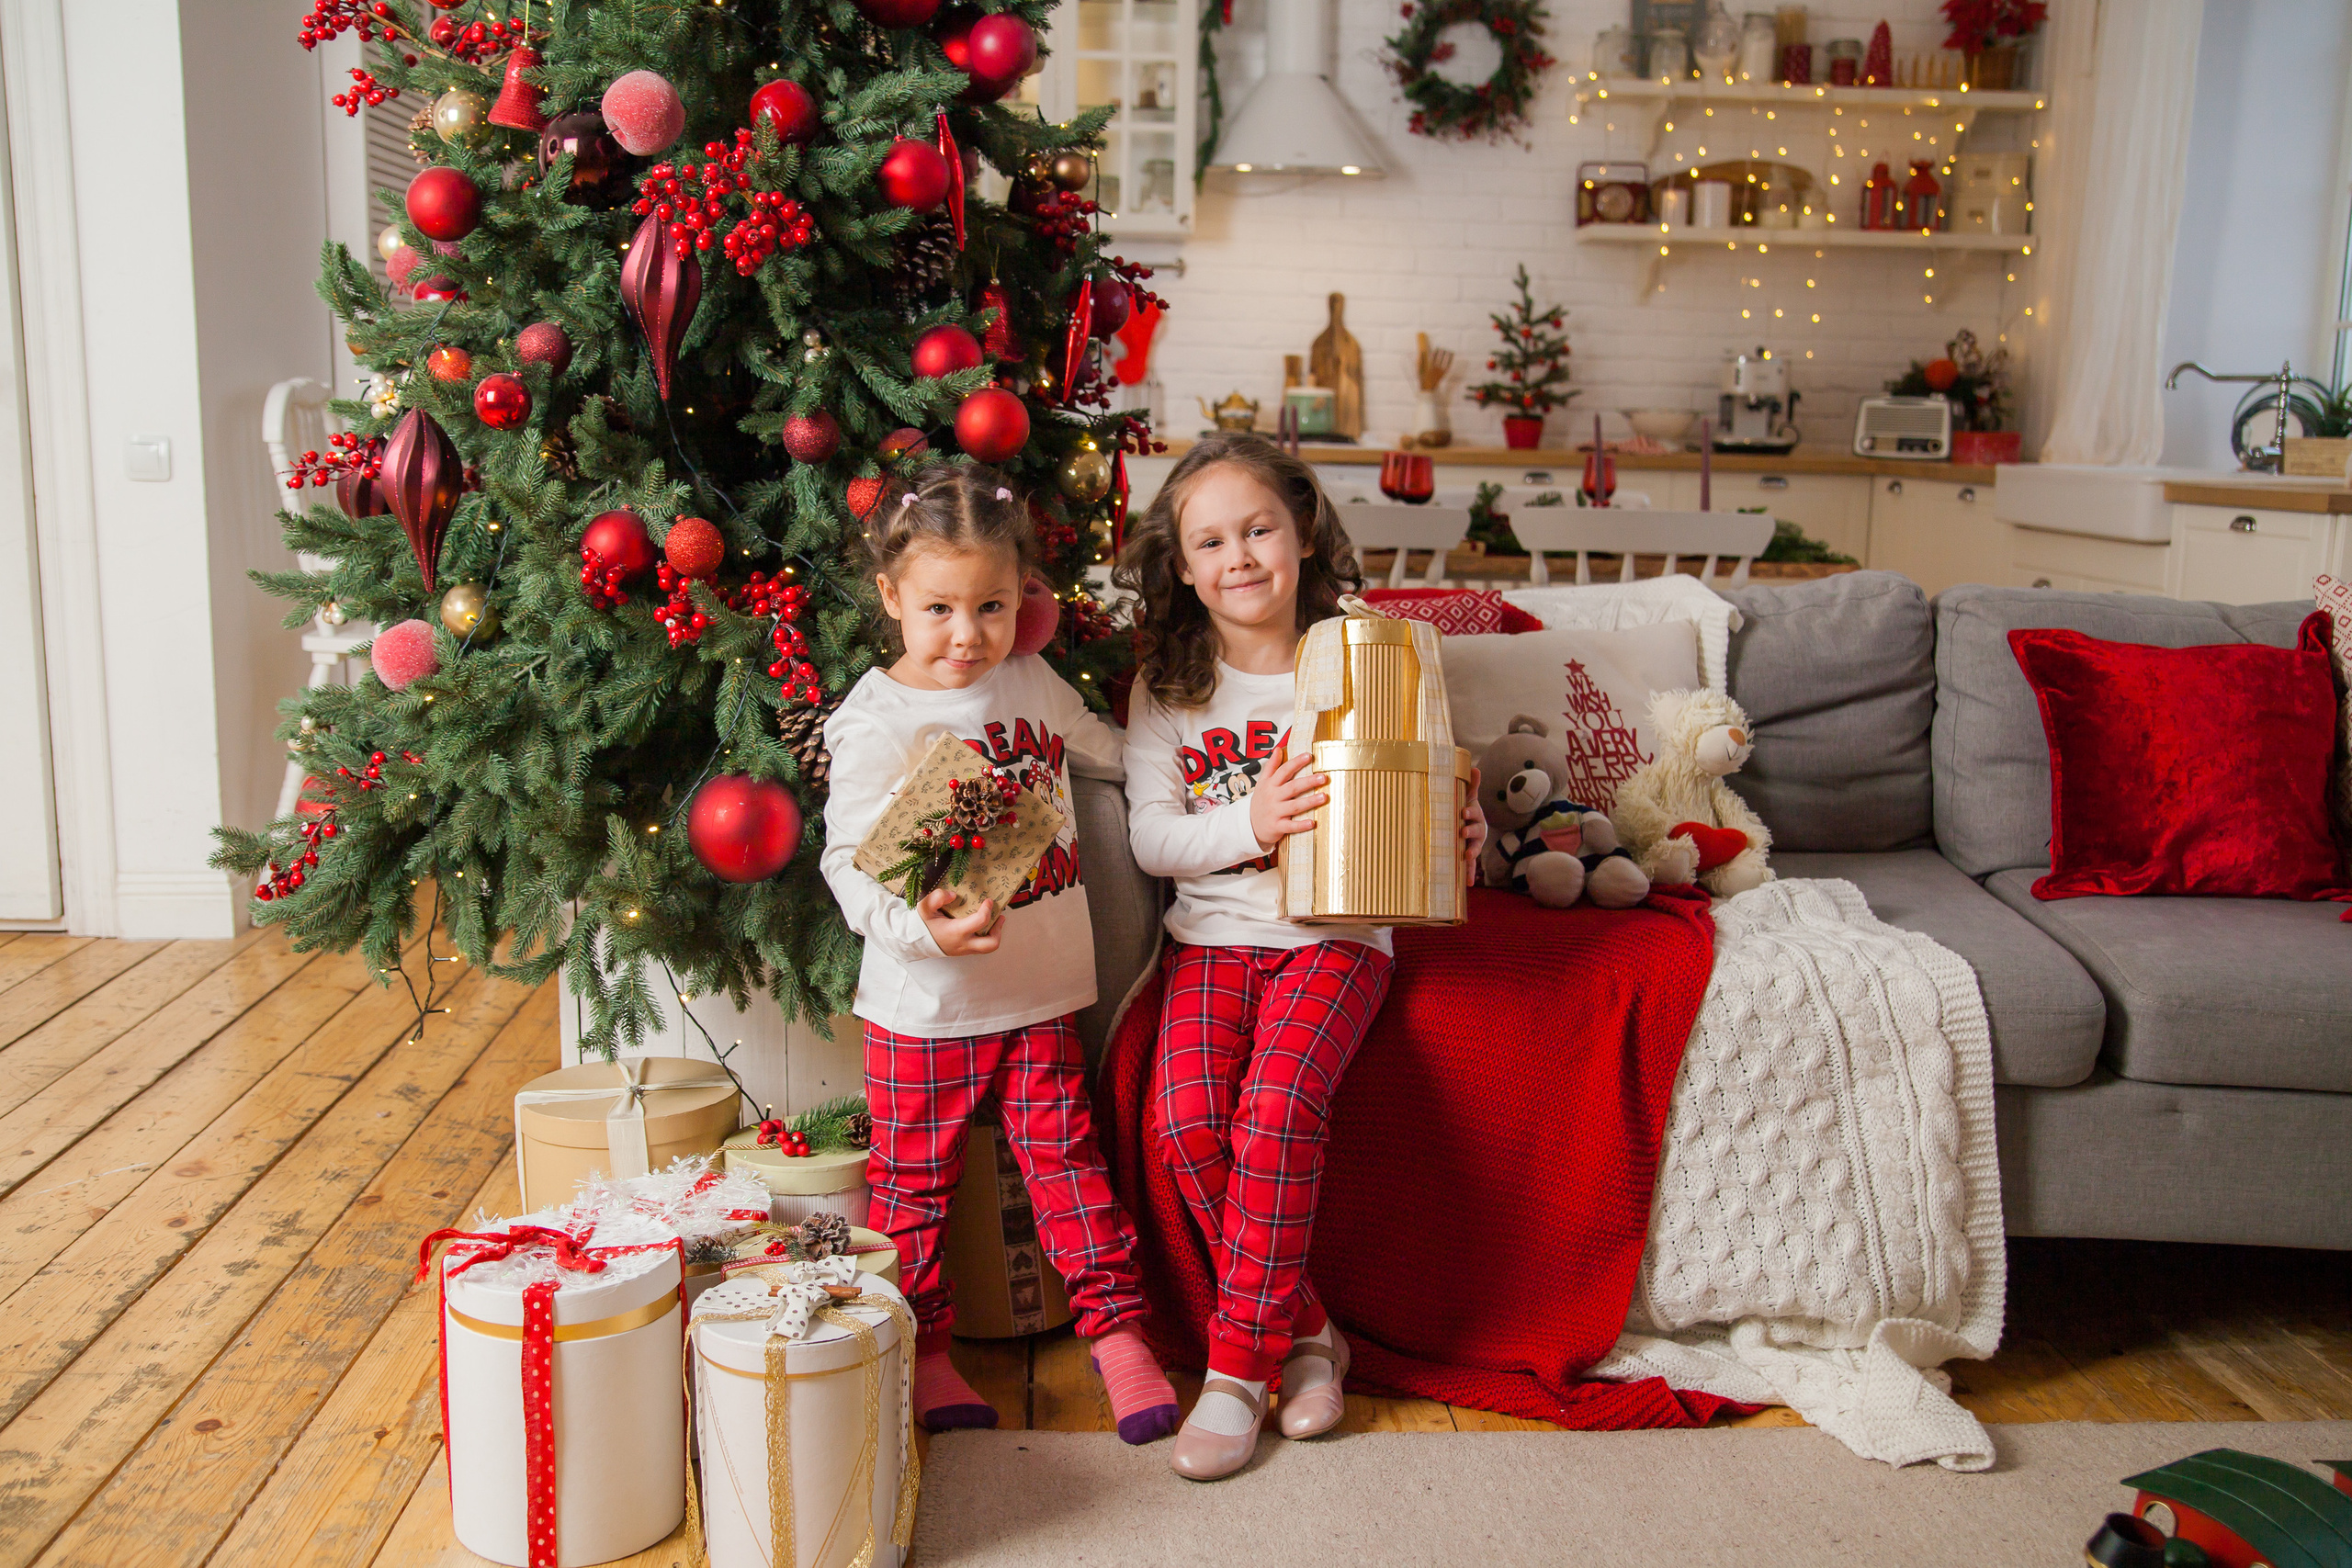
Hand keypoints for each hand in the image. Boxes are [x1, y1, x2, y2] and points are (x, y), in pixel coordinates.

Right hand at [921, 888, 1002, 955]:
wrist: (915, 942)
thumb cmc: (922, 924)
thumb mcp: (924, 908)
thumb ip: (936, 897)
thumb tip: (953, 895)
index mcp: (956, 932)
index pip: (980, 921)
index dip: (988, 909)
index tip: (988, 901)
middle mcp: (963, 943)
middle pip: (991, 944)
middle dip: (998, 930)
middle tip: (999, 917)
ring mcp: (964, 950)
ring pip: (988, 948)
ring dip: (995, 934)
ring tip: (995, 920)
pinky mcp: (964, 951)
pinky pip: (980, 947)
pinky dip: (986, 936)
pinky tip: (983, 925)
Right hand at [1249, 749, 1327, 850]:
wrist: (1250, 825)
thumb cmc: (1261, 802)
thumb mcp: (1263, 782)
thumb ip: (1271, 766)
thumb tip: (1278, 749)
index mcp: (1270, 785)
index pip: (1284, 771)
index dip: (1296, 763)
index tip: (1309, 756)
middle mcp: (1273, 797)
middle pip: (1292, 787)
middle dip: (1308, 782)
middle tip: (1323, 777)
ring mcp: (1275, 812)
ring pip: (1294, 806)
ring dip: (1309, 802)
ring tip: (1324, 797)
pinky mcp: (1277, 827)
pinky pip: (1290, 826)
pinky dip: (1301, 825)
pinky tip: (1312, 823)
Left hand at [1461, 768, 1487, 884]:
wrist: (1473, 825)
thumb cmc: (1468, 810)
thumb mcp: (1470, 797)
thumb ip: (1472, 785)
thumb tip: (1475, 767)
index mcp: (1475, 816)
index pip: (1473, 813)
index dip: (1469, 812)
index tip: (1463, 811)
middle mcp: (1477, 831)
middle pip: (1475, 831)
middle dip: (1470, 831)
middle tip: (1462, 832)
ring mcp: (1474, 844)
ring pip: (1474, 848)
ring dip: (1472, 852)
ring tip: (1467, 856)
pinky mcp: (1470, 855)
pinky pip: (1471, 865)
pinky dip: (1470, 873)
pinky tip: (1469, 884)